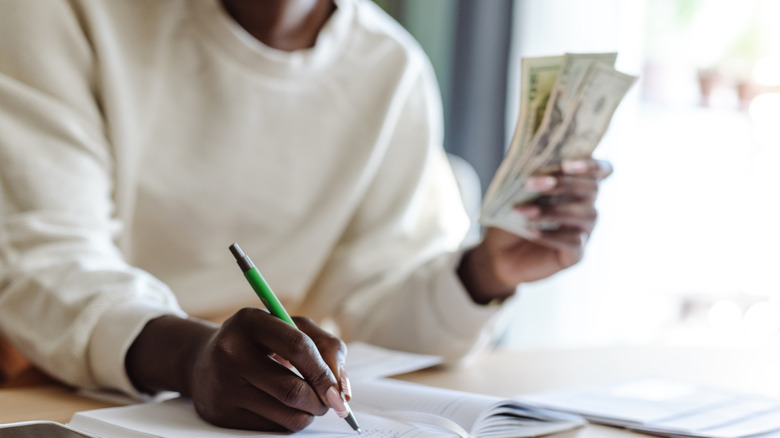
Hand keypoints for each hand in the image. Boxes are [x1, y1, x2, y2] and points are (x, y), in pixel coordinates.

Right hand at [126, 310, 348, 431]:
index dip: (325, 373)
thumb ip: (325, 346)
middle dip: (321, 400)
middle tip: (330, 401)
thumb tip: (341, 387)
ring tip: (309, 402)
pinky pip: (271, 428)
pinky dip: (289, 421)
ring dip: (309, 413)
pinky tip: (284, 407)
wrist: (203, 360)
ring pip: (286, 414)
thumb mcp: (290, 327)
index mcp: (250, 321)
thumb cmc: (258, 342)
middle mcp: (230, 351)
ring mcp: (222, 384)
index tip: (340, 390)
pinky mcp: (220, 413)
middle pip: (293, 390)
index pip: (298, 348)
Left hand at [459, 158, 612, 302]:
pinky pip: (573, 242)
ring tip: (521, 211)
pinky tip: (528, 231)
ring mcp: (585, 232)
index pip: (602, 170)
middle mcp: (587, 207)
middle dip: (562, 184)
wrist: (498, 253)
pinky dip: (550, 235)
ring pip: (584, 215)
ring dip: (551, 210)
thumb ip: (527, 170)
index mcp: (577, 187)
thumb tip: (528, 148)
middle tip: (529, 183)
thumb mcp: (515, 191)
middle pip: (592, 189)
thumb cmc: (510, 216)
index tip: (566, 164)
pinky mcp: (576, 254)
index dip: (591, 165)